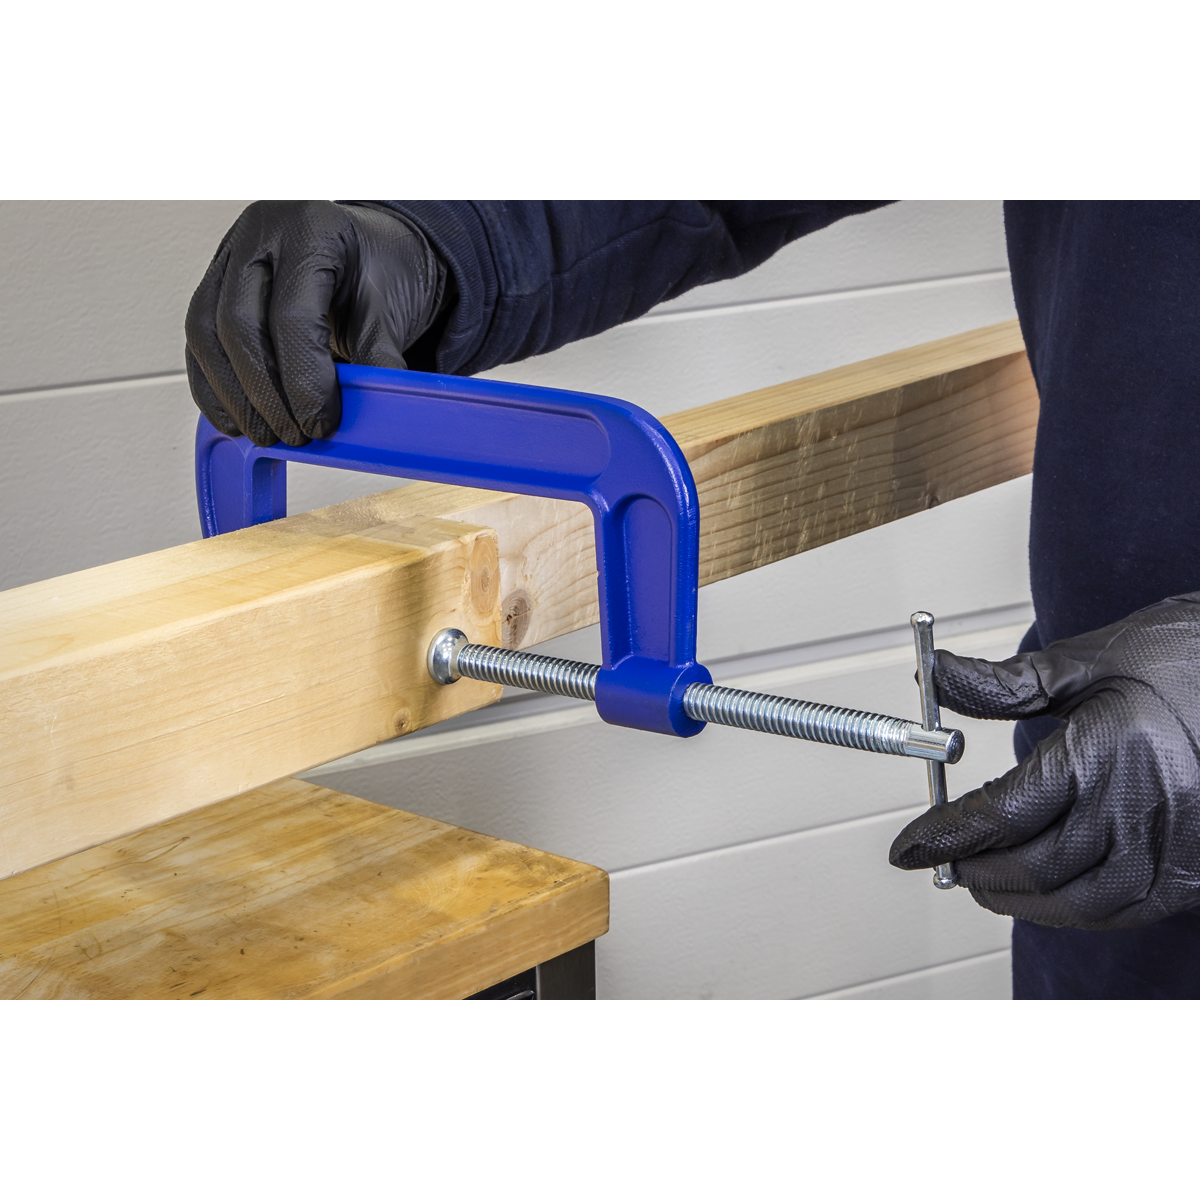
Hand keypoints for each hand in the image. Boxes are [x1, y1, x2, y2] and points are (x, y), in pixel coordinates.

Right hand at [185, 200, 446, 445]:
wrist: (365, 251)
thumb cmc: (377, 270)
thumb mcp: (391, 308)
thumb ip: (380, 359)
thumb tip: (377, 415)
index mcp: (309, 230)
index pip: (291, 315)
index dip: (303, 380)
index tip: (320, 423)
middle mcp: (259, 236)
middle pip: (238, 324)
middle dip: (264, 394)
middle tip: (293, 434)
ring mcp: (228, 258)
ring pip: (206, 334)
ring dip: (233, 396)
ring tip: (266, 434)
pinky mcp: (211, 286)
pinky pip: (197, 342)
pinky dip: (212, 387)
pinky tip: (237, 419)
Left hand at [889, 593, 1199, 928]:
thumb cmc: (1182, 658)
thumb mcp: (1085, 661)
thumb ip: (1002, 684)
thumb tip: (933, 678)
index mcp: (1107, 751)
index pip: (1003, 813)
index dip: (945, 835)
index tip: (907, 847)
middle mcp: (1143, 808)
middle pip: (1033, 865)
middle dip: (974, 868)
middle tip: (940, 858)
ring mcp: (1177, 848)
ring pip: (1077, 902)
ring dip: (1017, 899)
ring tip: (980, 879)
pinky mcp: (1197, 872)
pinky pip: (1123, 909)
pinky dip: (1072, 909)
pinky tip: (1045, 891)